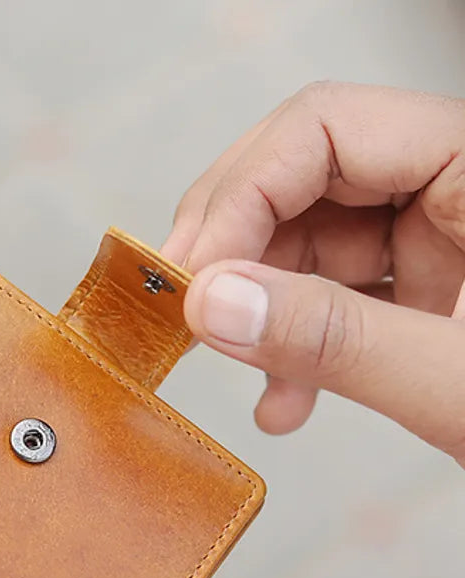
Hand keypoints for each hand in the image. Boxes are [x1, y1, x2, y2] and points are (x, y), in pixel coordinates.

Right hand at [162, 82, 464, 460]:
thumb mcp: (461, 380)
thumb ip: (335, 339)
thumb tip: (213, 305)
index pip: (326, 128)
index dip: (240, 194)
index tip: (190, 277)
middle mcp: (455, 184)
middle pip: (305, 176)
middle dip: (236, 249)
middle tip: (188, 315)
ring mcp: (441, 237)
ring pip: (309, 240)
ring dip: (261, 312)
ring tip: (245, 377)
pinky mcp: (428, 288)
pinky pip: (336, 294)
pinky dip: (297, 345)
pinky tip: (286, 401)